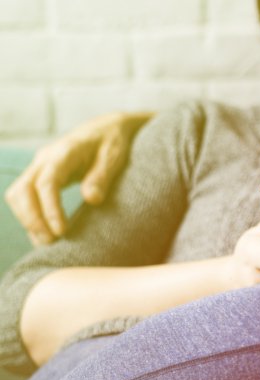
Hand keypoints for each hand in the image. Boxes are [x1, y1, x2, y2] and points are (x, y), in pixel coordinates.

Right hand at [4, 112, 151, 244]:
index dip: (50, 209)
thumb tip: (91, 199)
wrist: (106, 128)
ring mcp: (39, 167)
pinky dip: (30, 216)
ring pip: (18, 195)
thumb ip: (102, 176)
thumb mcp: (114, 156)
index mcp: (64, 152)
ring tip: (47, 243)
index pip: (47, 182)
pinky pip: (25, 198)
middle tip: (51, 242)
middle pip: (22, 190)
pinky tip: (44, 234)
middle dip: (32, 218)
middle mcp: (45, 159)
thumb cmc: (113, 141)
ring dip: (28, 219)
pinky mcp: (41, 176)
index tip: (61, 231)